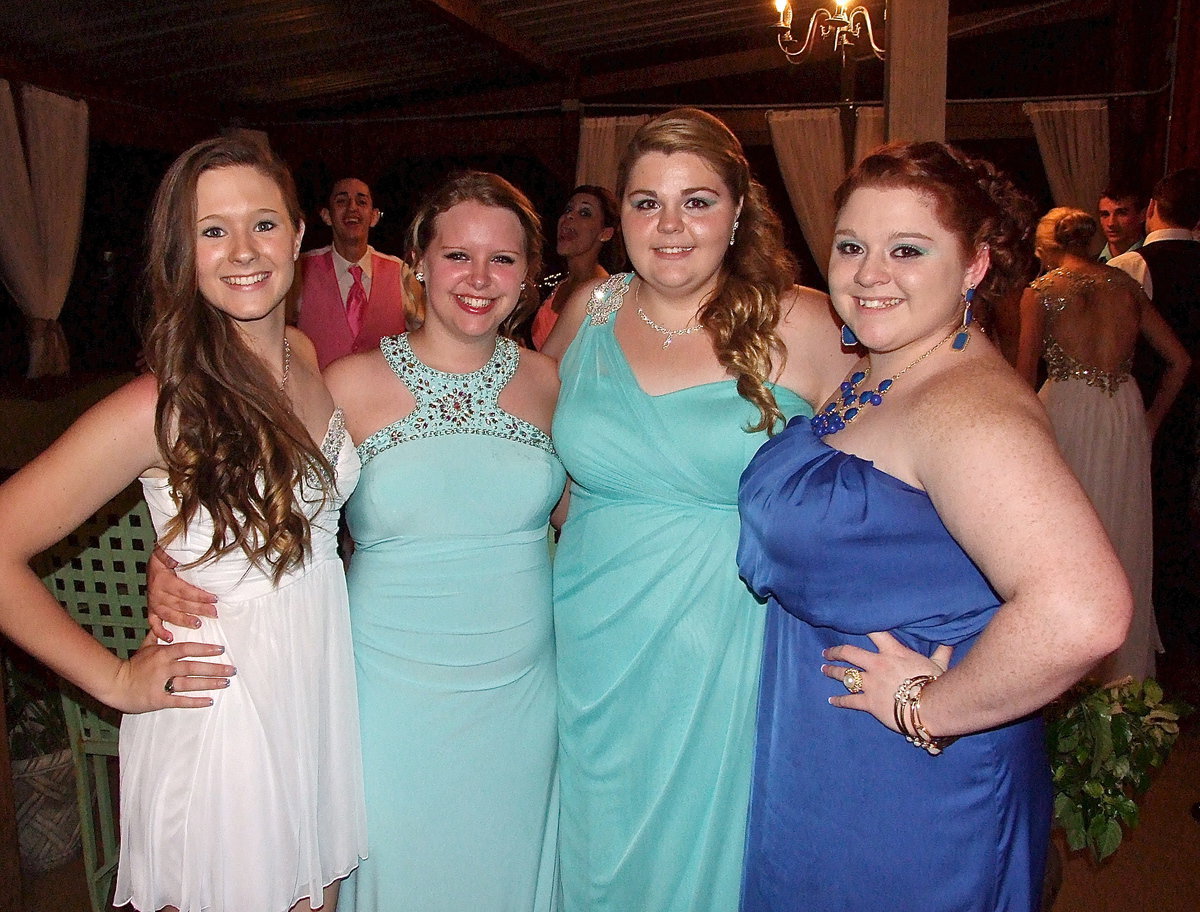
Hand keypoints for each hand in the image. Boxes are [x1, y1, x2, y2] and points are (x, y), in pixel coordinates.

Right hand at [107, 631, 235, 712]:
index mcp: (163, 654)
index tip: (221, 649)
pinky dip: (195, 701)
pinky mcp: (159, 700)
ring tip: (226, 683)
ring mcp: (161, 684)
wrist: (115, 684)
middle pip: (193, 667)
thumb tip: (163, 619)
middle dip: (214, 668)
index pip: (188, 649)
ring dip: (209, 683)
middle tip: (232, 669)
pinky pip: (180, 701)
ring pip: (189, 684)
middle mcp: (164, 668)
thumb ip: (157, 635)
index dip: (205, 649)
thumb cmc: (133, 665)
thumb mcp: (145, 647)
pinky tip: (210, 701)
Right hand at [147, 544, 217, 640]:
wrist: (151, 565)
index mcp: (162, 580)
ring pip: (169, 615)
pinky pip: (153, 623)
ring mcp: (153, 603)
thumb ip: (171, 555)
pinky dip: (160, 631)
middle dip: (198, 609)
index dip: (199, 596)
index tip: (214, 598)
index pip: (183, 590)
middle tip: (214, 613)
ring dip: (183, 621)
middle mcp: (156, 593)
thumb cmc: (164, 559)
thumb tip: (175, 558)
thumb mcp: (166, 553)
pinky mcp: (151, 610)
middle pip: (179, 604)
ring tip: (198, 624)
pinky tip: (170, 638)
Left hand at [821, 631, 952, 733]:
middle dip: (835, 651)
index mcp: (893, 652)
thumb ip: (941, 651)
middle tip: (826, 652)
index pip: (874, 632)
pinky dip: (839, 701)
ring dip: (832, 672)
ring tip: (824, 669)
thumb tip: (950, 640)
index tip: (849, 620)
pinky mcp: (868, 702)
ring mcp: (870, 683)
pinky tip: (831, 700)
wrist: (930, 707)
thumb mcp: (939, 664)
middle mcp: (877, 664)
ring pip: (844, 675)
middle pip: (849, 653)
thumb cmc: (935, 683)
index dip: (861, 625)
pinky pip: (849, 701)